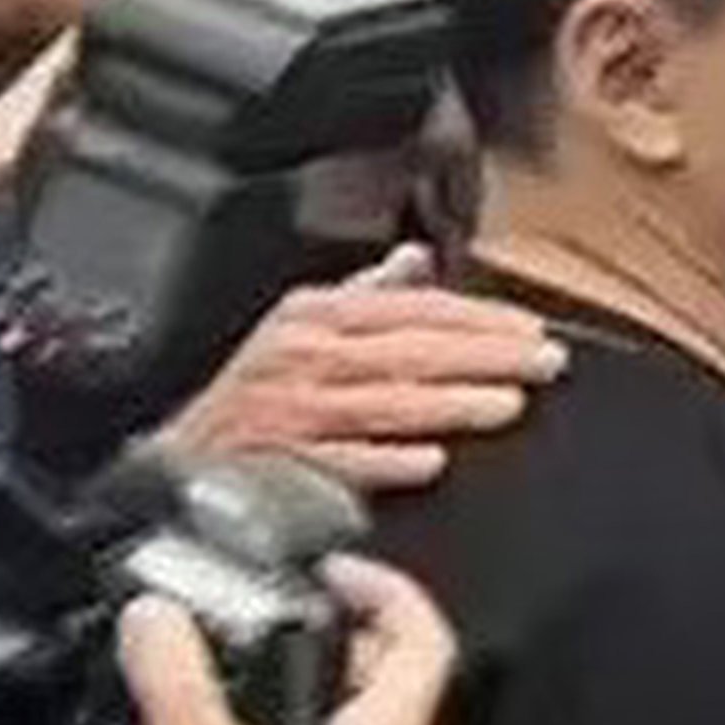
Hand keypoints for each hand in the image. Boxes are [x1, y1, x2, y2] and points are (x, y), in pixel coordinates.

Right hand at [124, 557, 453, 724]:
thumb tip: (153, 616)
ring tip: (251, 660)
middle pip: (400, 671)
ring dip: (322, 680)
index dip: (389, 588)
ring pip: (372, 716)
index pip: (427, 636)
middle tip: (279, 610)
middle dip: (345, 630)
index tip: (333, 568)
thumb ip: (179, 687)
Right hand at [156, 251, 565, 491]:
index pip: (412, 308)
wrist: (181, 460)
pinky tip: (432, 462)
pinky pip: (341, 462)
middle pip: (410, 352)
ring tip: (508, 405)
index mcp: (315, 315)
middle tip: (544, 362)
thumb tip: (416, 259)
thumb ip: (366, 293)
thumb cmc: (254, 392)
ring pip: (386, 403)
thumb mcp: (302, 324)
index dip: (478, 316)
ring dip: (451, 405)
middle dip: (484, 356)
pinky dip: (386, 461)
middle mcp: (303, 357)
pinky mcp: (281, 465)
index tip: (532, 328)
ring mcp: (292, 411)